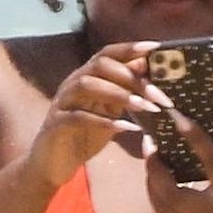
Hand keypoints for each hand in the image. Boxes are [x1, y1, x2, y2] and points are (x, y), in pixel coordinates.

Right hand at [26, 42, 163, 186]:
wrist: (54, 164)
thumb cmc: (85, 135)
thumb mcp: (111, 111)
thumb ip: (125, 91)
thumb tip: (147, 69)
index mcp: (87, 76)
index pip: (108, 54)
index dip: (130, 49)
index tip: (156, 48)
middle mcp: (73, 83)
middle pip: (100, 65)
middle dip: (132, 77)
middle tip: (158, 95)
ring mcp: (62, 102)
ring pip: (87, 85)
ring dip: (119, 94)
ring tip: (145, 107)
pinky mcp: (56, 124)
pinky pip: (78, 116)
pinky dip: (103, 121)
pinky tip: (126, 127)